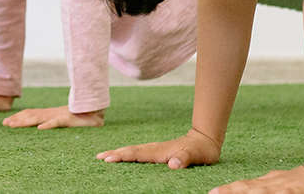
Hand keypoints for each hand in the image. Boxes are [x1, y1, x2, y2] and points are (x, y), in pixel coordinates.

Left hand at [2, 105, 103, 128]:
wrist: (96, 110)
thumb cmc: (82, 116)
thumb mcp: (65, 120)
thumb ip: (56, 122)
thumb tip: (44, 126)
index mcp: (50, 114)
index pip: (32, 114)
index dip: (19, 117)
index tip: (7, 121)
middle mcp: (52, 114)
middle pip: (31, 115)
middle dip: (17, 119)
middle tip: (4, 123)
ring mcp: (59, 115)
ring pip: (39, 118)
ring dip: (26, 122)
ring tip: (14, 125)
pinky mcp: (68, 120)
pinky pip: (57, 122)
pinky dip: (48, 125)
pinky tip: (40, 128)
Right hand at [98, 128, 221, 168]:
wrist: (205, 139)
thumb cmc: (201, 150)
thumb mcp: (196, 155)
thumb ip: (184, 159)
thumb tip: (172, 165)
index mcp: (160, 151)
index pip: (137, 154)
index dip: (122, 156)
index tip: (108, 159)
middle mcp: (155, 149)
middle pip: (131, 150)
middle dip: (114, 153)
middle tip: (98, 157)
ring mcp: (155, 149)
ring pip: (133, 150)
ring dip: (118, 153)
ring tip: (104, 156)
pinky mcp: (157, 151)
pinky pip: (138, 153)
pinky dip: (127, 154)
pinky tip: (122, 157)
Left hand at [209, 163, 303, 193]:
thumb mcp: (281, 183)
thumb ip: (265, 186)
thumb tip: (246, 188)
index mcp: (268, 183)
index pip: (244, 187)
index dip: (228, 190)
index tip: (212, 192)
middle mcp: (273, 184)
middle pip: (247, 188)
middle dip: (230, 192)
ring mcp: (284, 188)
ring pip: (261, 192)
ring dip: (244, 193)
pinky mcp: (297, 192)